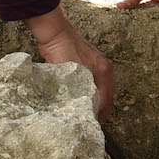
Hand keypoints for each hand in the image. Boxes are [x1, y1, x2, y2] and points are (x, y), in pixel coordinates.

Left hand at [24, 6, 115, 123]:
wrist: (53, 32)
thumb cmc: (63, 50)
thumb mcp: (73, 75)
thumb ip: (80, 92)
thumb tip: (82, 111)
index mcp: (104, 72)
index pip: (106, 100)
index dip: (100, 116)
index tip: (93, 127)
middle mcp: (103, 69)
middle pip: (105, 96)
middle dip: (99, 111)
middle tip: (90, 125)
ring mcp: (94, 65)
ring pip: (98, 90)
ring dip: (93, 103)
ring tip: (85, 116)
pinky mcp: (84, 64)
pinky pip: (89, 84)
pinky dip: (87, 94)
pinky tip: (79, 101)